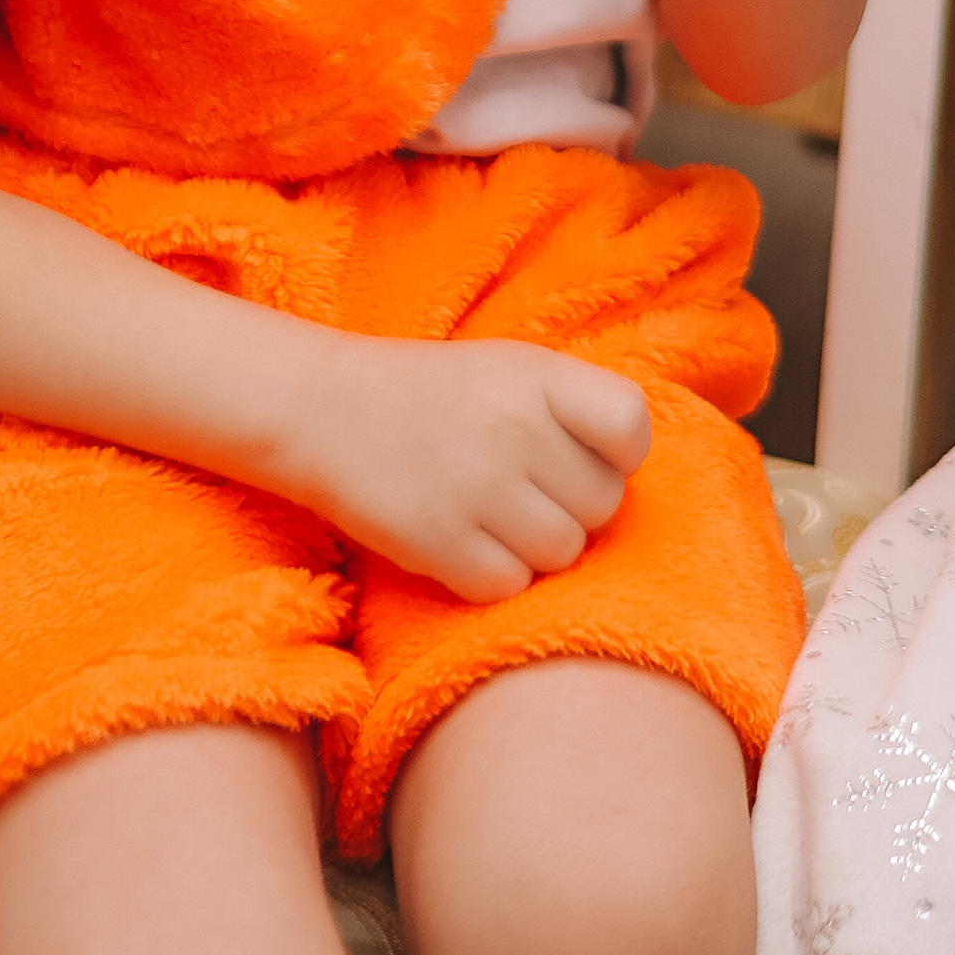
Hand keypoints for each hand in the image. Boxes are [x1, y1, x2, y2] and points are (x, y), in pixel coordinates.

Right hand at [283, 331, 651, 602]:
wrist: (322, 409)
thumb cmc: (434, 393)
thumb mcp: (513, 368)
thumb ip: (575, 408)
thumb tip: (632, 471)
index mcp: (540, 376)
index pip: (631, 426)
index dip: (621, 453)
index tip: (588, 455)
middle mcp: (516, 428)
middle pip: (602, 504)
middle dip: (574, 506)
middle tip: (527, 491)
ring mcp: (477, 487)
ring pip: (562, 552)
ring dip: (538, 548)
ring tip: (497, 517)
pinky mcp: (438, 542)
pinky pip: (509, 585)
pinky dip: (494, 576)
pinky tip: (466, 543)